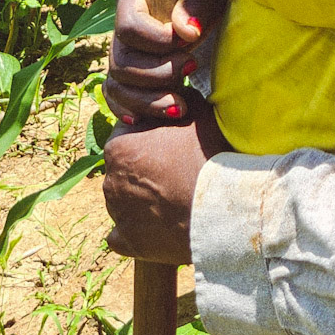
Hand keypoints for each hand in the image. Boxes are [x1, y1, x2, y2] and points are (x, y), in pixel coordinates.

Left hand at [102, 98, 231, 263]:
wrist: (225, 210)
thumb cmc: (211, 156)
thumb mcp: (197, 111)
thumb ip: (175, 98)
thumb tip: (170, 91)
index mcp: (118, 147)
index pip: (128, 133)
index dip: (151, 135)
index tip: (171, 143)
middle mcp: (109, 181)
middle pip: (124, 168)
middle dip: (144, 167)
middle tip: (176, 169)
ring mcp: (116, 215)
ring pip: (124, 200)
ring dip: (142, 198)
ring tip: (174, 198)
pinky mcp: (128, 243)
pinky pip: (123, 236)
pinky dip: (136, 231)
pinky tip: (157, 226)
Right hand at [103, 0, 234, 125]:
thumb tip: (186, 30)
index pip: (128, 27)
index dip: (155, 41)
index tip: (188, 42)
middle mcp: (123, 22)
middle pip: (121, 61)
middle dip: (156, 75)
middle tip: (192, 68)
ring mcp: (126, 48)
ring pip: (118, 83)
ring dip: (148, 101)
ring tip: (181, 106)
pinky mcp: (135, 68)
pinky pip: (116, 94)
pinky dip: (128, 108)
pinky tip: (146, 119)